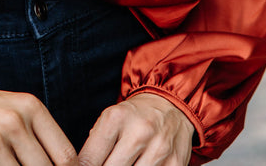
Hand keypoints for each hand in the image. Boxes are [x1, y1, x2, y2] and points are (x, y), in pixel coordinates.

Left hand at [78, 92, 192, 165]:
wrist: (170, 105)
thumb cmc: (133, 116)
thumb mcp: (110, 119)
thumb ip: (95, 144)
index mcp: (116, 118)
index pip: (90, 159)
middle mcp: (139, 132)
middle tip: (105, 164)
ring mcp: (159, 150)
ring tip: (122, 163)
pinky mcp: (175, 163)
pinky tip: (139, 165)